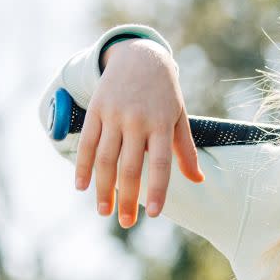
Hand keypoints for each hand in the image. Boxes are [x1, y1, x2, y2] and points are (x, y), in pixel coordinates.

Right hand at [73, 38, 204, 228]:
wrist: (140, 57)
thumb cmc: (164, 93)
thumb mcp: (180, 117)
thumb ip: (186, 150)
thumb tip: (199, 180)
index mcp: (162, 124)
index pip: (161, 164)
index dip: (157, 189)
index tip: (154, 214)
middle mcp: (137, 120)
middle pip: (130, 167)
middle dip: (128, 198)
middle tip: (127, 222)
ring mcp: (114, 115)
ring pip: (104, 159)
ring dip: (103, 188)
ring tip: (104, 211)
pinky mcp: (96, 110)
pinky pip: (86, 143)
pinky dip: (82, 166)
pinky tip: (81, 187)